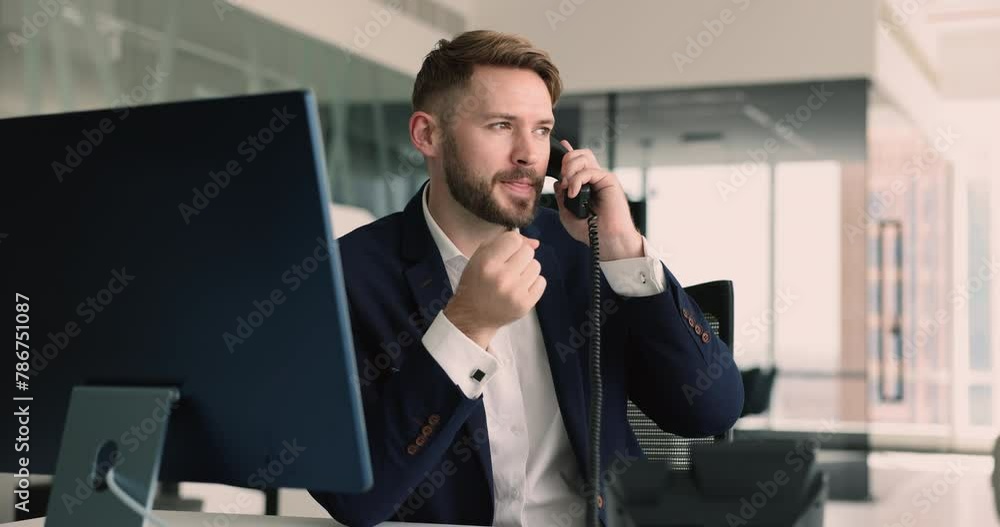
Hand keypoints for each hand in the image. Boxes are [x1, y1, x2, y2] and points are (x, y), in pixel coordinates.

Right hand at [443, 231, 545, 348]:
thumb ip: (504, 242)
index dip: (511, 243)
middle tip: (509, 267)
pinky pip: (541, 282)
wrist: (472, 316)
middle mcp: (502, 277)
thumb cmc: (475, 283)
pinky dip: (533, 283)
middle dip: (520, 257)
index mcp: (487, 263)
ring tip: (514, 278)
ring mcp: (515, 292)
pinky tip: (520, 288)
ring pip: (536, 266)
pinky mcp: (525, 304)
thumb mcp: (480, 257)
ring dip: (526, 270)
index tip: (505, 253)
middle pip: (528, 251)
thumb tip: (535, 243)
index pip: (514, 239)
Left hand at [554, 140, 642, 260]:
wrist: (606, 241)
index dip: (569, 153)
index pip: (577, 162)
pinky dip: (577, 180)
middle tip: (562, 177)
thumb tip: (558, 182)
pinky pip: (589, 170)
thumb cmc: (590, 231)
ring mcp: (601, 178)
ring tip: (567, 184)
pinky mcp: (609, 180)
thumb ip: (561, 197)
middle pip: (580, 154)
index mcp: (586, 185)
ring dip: (570, 167)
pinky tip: (573, 192)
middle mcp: (594, 179)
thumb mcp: (567, 214)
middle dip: (567, 160)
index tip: (562, 146)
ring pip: (585, 156)